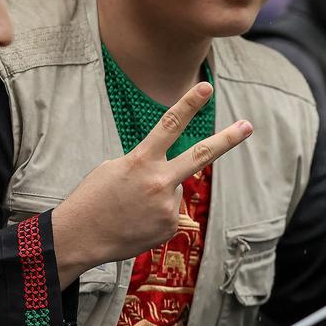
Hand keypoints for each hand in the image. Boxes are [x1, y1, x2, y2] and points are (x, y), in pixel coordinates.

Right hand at [52, 82, 253, 285]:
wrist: (78, 238)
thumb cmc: (93, 198)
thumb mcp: (114, 169)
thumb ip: (148, 163)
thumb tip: (175, 173)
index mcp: (140, 161)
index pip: (169, 126)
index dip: (189, 104)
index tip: (206, 87)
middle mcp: (159, 182)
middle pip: (201, 155)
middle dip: (227, 139)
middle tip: (248, 125)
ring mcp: (167, 206)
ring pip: (175, 188)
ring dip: (158, 194)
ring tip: (131, 208)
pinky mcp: (171, 226)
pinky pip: (171, 211)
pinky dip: (157, 213)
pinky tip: (137, 221)